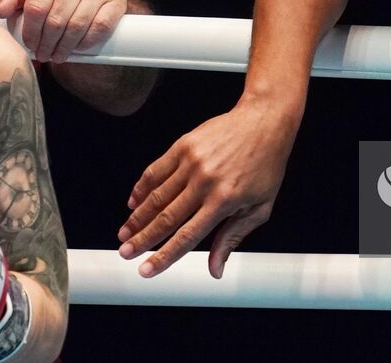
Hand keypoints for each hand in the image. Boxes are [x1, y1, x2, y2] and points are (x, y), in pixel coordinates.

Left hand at [0, 0, 127, 63]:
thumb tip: (2, 10)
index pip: (36, 8)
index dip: (30, 32)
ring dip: (65, 48)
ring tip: (57, 56)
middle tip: (43, 55)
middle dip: (46, 44)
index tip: (29, 45)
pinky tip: (78, 48)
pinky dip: (87, 42)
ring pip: (77, 26)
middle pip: (56, 20)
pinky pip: (100, 26)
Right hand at [118, 96, 299, 277]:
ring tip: (124, 233)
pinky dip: (142, 187)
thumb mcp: (260, 207)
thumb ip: (233, 237)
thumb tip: (215, 269)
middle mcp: (205, 182)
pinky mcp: (184, 145)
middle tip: (125, 253)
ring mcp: (192, 162)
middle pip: (165, 218)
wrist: (264, 120)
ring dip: (137, 217)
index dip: (164, 256)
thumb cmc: (266, 164)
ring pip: (156, 196)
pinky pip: (156, 170)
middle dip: (142, 239)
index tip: (146, 270)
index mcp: (224, 201)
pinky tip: (134, 201)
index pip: (187, 236)